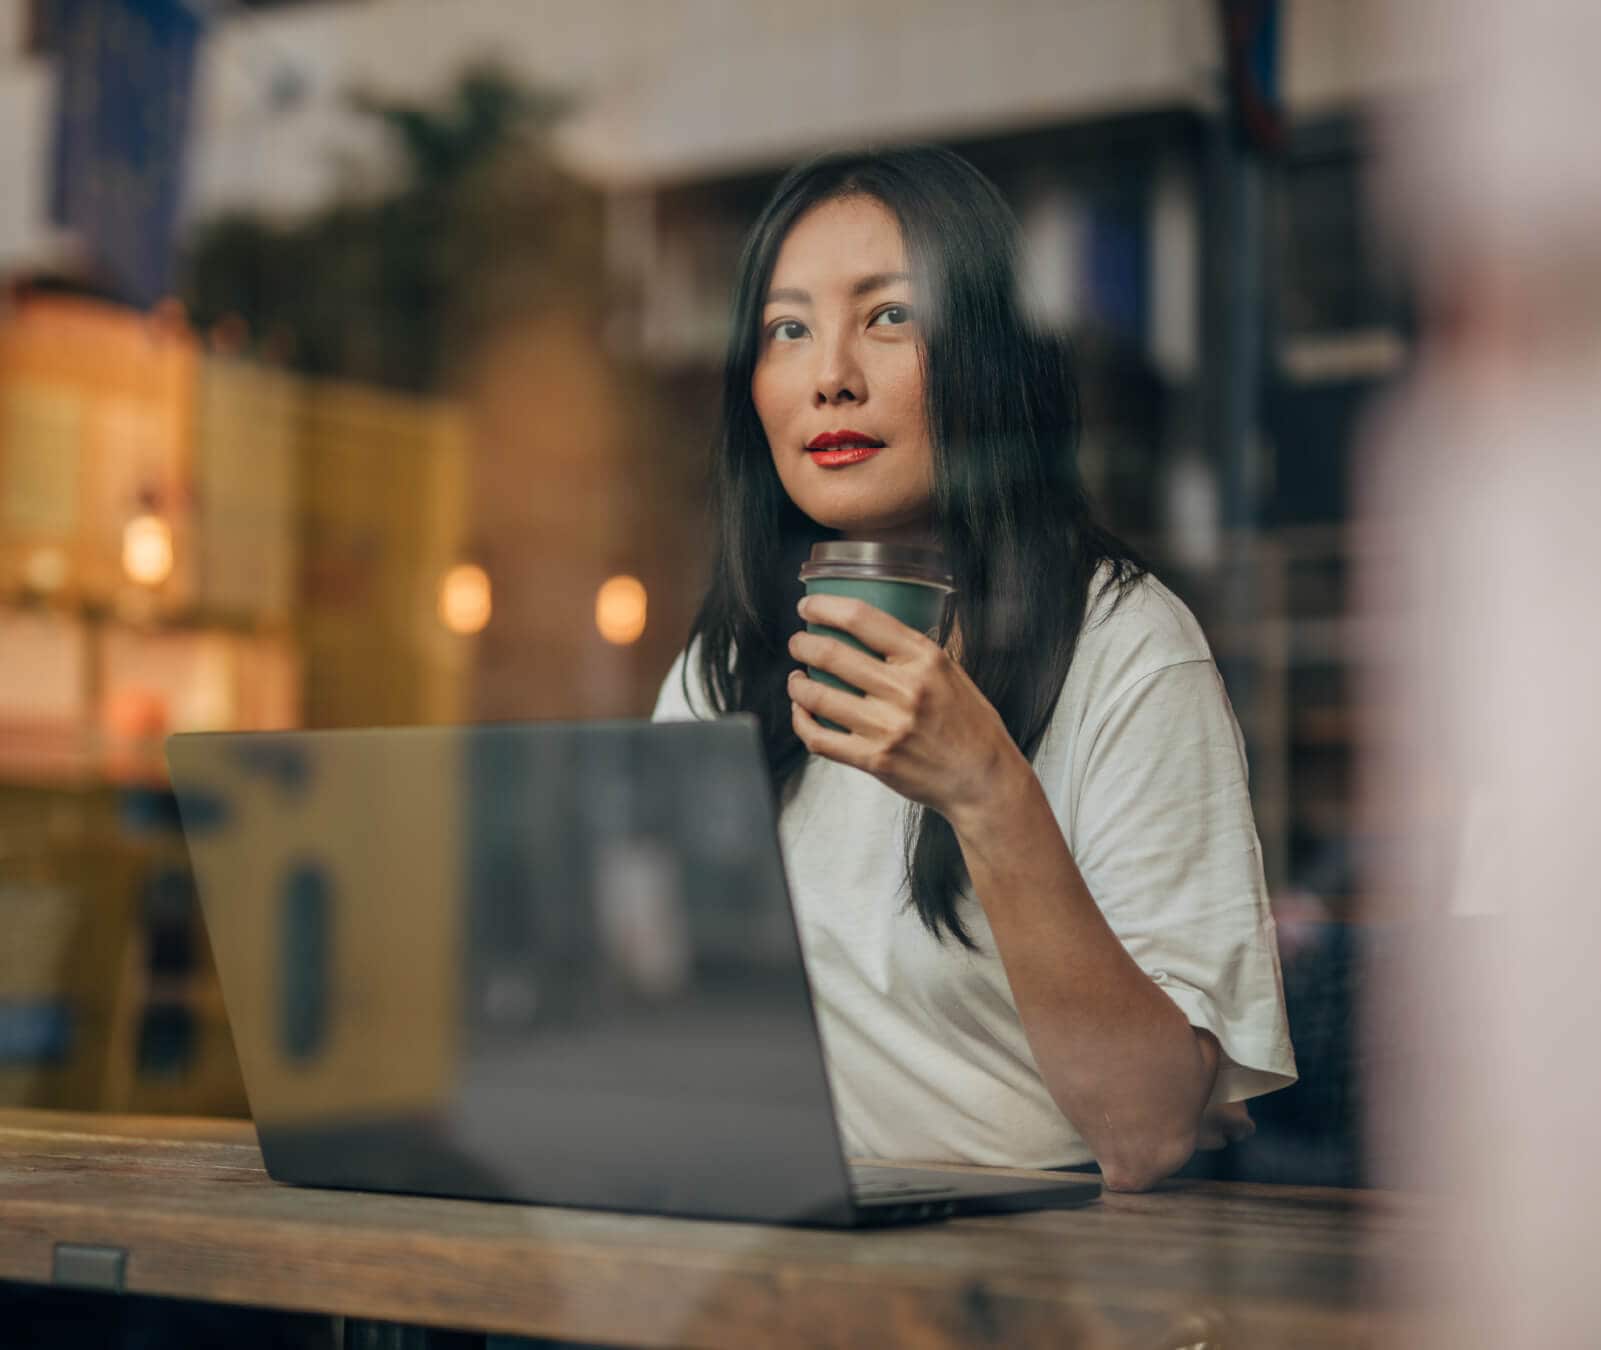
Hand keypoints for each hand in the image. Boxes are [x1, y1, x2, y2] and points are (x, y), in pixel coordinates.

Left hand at [786, 594, 1021, 824]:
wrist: (984, 779)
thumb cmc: (970, 725)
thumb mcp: (953, 672)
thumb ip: (916, 653)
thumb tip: (875, 630)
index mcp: (925, 659)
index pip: (862, 619)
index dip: (825, 607)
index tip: (808, 607)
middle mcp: (905, 690)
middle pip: (831, 654)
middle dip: (802, 644)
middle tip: (798, 643)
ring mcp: (887, 727)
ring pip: (818, 696)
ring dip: (798, 684)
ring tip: (798, 678)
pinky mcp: (874, 760)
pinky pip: (820, 738)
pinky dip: (802, 722)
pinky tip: (802, 712)